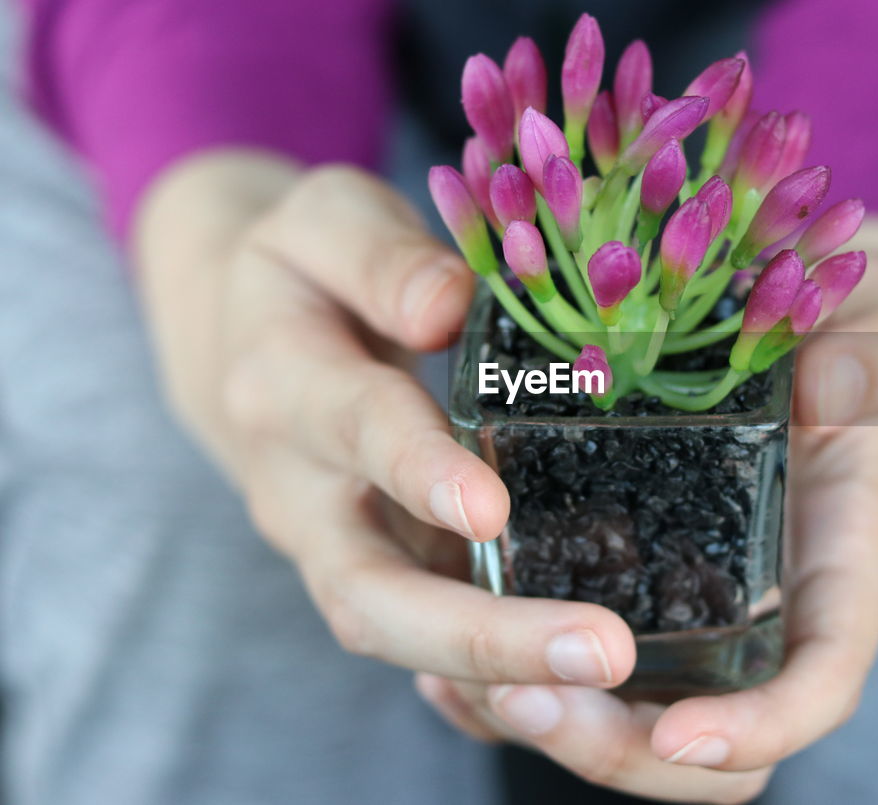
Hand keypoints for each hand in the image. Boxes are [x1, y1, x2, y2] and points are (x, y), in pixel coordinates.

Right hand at [135, 151, 637, 688]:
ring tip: (606, 679)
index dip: (416, 470)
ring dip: (498, 672)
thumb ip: (380, 255)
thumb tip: (449, 306)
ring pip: (396, 636)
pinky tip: (580, 692)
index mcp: (286, 382)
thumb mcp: (324, 220)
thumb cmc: (300, 271)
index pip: (354, 428)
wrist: (236, 339)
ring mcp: (334, 546)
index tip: (487, 508)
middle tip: (598, 650)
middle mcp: (301, 489)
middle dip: (481, 633)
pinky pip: (424, 647)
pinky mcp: (375, 571)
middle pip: (369, 590)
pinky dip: (493, 681)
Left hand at [414, 216, 877, 802]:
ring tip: (463, 679)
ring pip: (635, 719)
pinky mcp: (643, 573)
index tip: (682, 737)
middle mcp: (773, 602)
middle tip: (524, 698)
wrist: (820, 316)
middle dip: (622, 749)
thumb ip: (870, 354)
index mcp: (843, 559)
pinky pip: (585, 665)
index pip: (822, 680)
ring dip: (555, 723)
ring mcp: (705, 598)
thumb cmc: (861, 326)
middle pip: (714, 743)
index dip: (761, 727)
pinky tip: (447, 664)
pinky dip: (518, 681)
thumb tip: (828, 392)